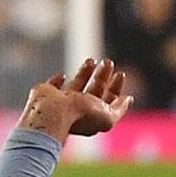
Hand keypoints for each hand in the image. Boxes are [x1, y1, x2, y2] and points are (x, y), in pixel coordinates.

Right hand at [18, 58, 132, 139]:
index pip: (108, 100)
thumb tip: (129, 99)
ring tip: (92, 60)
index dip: (115, 87)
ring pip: (76, 84)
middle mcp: (78, 109)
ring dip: (85, 72)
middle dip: (103, 76)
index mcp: (93, 115)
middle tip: (108, 62)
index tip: (120, 74)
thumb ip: (119, 109)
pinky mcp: (47, 94)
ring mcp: (62, 102)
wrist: (53, 113)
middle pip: (94, 90)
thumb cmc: (81, 116)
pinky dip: (58, 80)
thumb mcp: (108, 116)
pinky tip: (62, 75)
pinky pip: (53, 85)